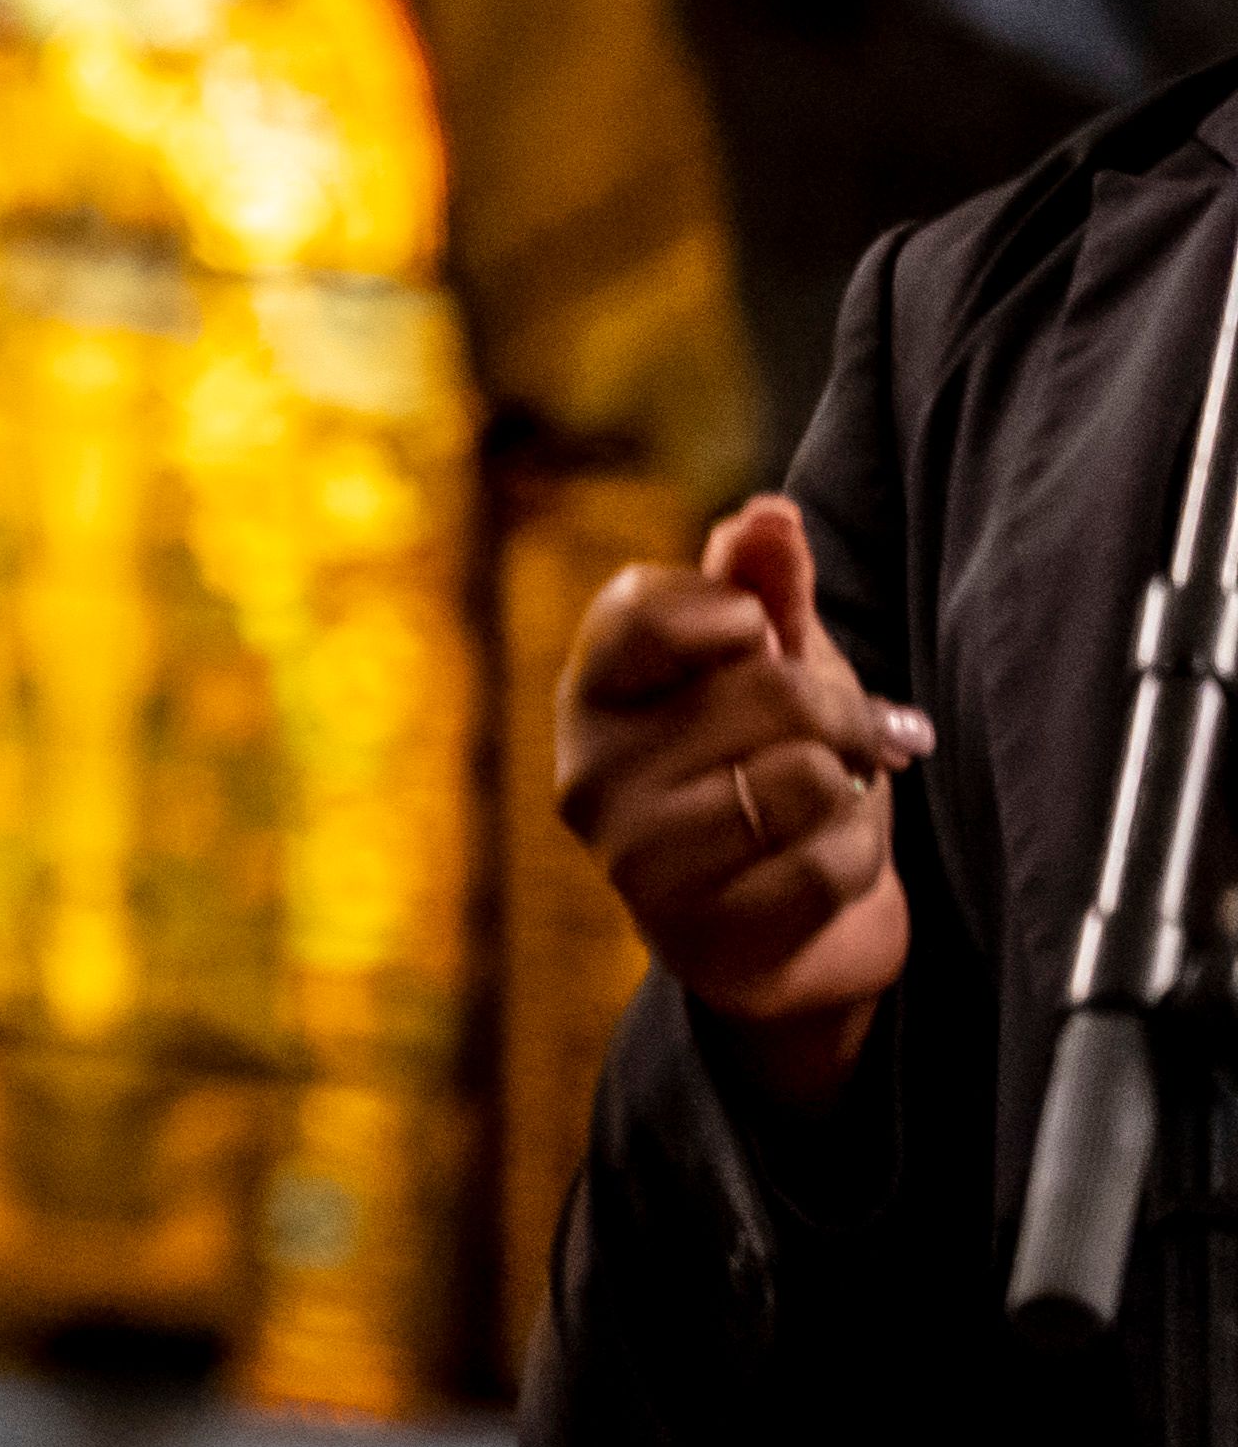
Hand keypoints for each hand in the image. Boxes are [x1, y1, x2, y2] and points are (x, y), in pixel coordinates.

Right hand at [554, 498, 935, 1105]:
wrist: (788, 922)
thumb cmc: (768, 766)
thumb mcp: (771, 664)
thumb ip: (763, 587)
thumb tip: (768, 513)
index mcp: (595, 688)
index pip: (645, 611)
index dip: (736, 614)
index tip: (760, 638)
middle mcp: (590, 770)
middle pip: (770, 692)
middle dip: (842, 713)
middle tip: (842, 739)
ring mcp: (634, 857)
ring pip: (806, 781)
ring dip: (850, 796)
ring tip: (822, 809)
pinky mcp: (696, 933)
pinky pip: (828, 866)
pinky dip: (855, 865)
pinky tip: (818, 870)